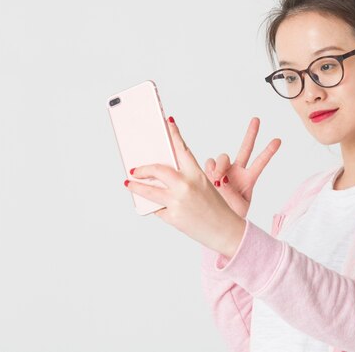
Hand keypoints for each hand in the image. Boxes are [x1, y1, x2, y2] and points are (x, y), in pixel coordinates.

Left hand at [124, 116, 245, 257]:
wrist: (226, 231)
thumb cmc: (217, 209)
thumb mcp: (205, 187)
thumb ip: (185, 180)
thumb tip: (161, 177)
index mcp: (198, 174)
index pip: (182, 149)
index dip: (174, 134)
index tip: (166, 122)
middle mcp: (186, 185)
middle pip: (158, 170)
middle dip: (143, 169)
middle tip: (135, 169)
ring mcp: (178, 201)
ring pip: (149, 191)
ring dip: (136, 186)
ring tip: (128, 183)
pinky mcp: (172, 217)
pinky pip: (157, 209)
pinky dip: (153, 207)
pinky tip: (148, 206)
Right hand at [204, 117, 280, 218]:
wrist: (219, 220)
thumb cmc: (233, 216)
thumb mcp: (240, 207)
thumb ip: (233, 193)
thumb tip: (223, 181)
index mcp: (248, 179)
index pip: (260, 162)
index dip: (268, 151)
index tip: (278, 140)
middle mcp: (236, 171)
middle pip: (245, 148)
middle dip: (251, 133)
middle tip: (257, 119)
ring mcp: (223, 171)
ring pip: (222, 157)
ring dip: (221, 165)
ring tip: (220, 179)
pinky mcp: (209, 174)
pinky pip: (208, 164)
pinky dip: (210, 169)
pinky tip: (211, 179)